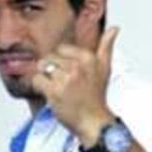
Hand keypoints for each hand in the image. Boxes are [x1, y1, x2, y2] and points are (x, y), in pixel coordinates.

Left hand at [31, 26, 120, 145]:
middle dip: (51, 70)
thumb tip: (115, 29)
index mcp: (88, 58)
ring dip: (45, 79)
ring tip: (57, 89)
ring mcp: (65, 79)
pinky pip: (36, 80)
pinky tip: (50, 94)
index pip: (61, 49)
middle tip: (62, 84)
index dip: (60, 61)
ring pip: (42, 68)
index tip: (67, 73)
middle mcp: (77, 66)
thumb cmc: (96, 97)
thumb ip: (107, 46)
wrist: (93, 122)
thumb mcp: (105, 68)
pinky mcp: (54, 91)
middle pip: (49, 58)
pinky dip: (39, 87)